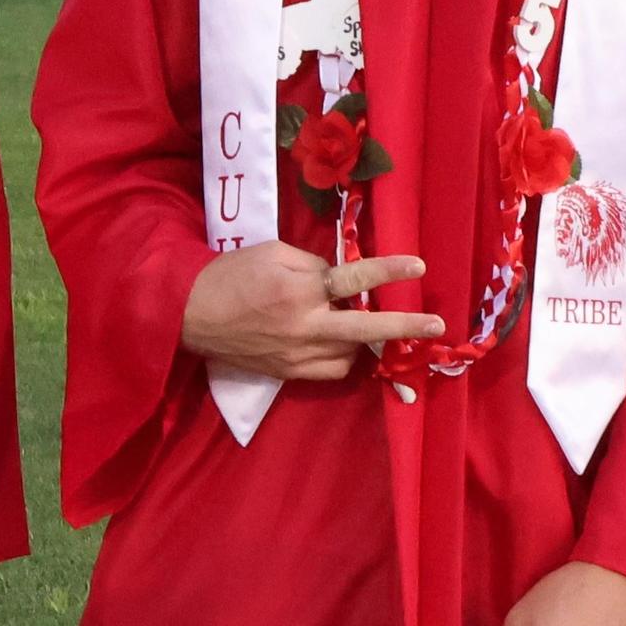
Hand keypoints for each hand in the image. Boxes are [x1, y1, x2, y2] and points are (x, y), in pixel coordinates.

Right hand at [179, 240, 439, 381]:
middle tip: (436, 324)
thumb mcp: (272, 252)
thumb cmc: (230, 273)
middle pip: (365, 330)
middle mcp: (304, 326)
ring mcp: (298, 355)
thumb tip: (341, 278)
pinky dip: (343, 356)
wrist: (189, 313)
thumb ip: (312, 264)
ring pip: (351, 353)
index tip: (420, 264)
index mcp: (298, 289)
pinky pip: (332, 370)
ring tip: (371, 325)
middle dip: (404, 327)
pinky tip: (340, 343)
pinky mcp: (289, 373)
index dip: (389, 271)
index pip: (353, 278)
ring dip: (364, 338)